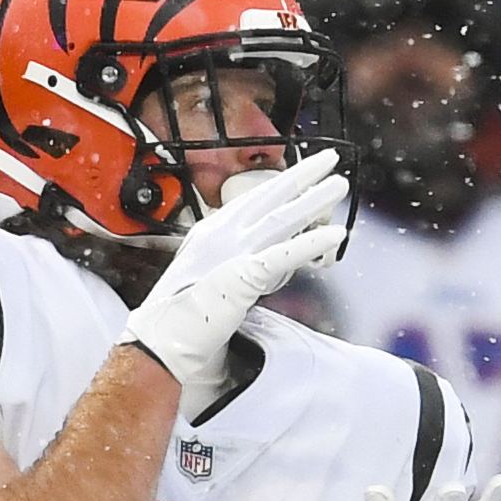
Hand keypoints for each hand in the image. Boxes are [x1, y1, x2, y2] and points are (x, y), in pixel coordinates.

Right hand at [122, 149, 345, 386]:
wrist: (162, 341)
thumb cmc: (182, 318)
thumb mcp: (210, 277)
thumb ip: (241, 264)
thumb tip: (274, 262)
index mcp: (211, 233)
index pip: (253, 200)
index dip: (281, 184)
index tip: (303, 172)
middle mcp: (221, 235)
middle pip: (270, 197)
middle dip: (303, 176)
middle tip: (330, 160)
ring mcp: (232, 253)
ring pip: (282, 219)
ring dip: (314, 201)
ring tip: (339, 186)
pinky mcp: (243, 275)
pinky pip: (285, 255)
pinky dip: (311, 243)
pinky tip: (335, 234)